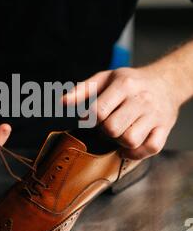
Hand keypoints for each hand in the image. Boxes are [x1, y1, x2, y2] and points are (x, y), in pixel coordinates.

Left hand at [62, 66, 180, 159]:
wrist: (166, 81)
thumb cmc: (131, 82)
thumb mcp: (106, 78)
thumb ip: (83, 90)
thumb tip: (62, 102)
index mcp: (124, 84)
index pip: (99, 112)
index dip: (91, 120)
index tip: (93, 118)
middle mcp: (141, 99)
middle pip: (113, 129)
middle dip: (105, 131)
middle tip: (108, 125)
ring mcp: (155, 115)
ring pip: (131, 140)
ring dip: (120, 142)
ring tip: (120, 133)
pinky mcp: (165, 128)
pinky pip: (151, 148)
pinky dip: (138, 152)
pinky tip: (130, 146)